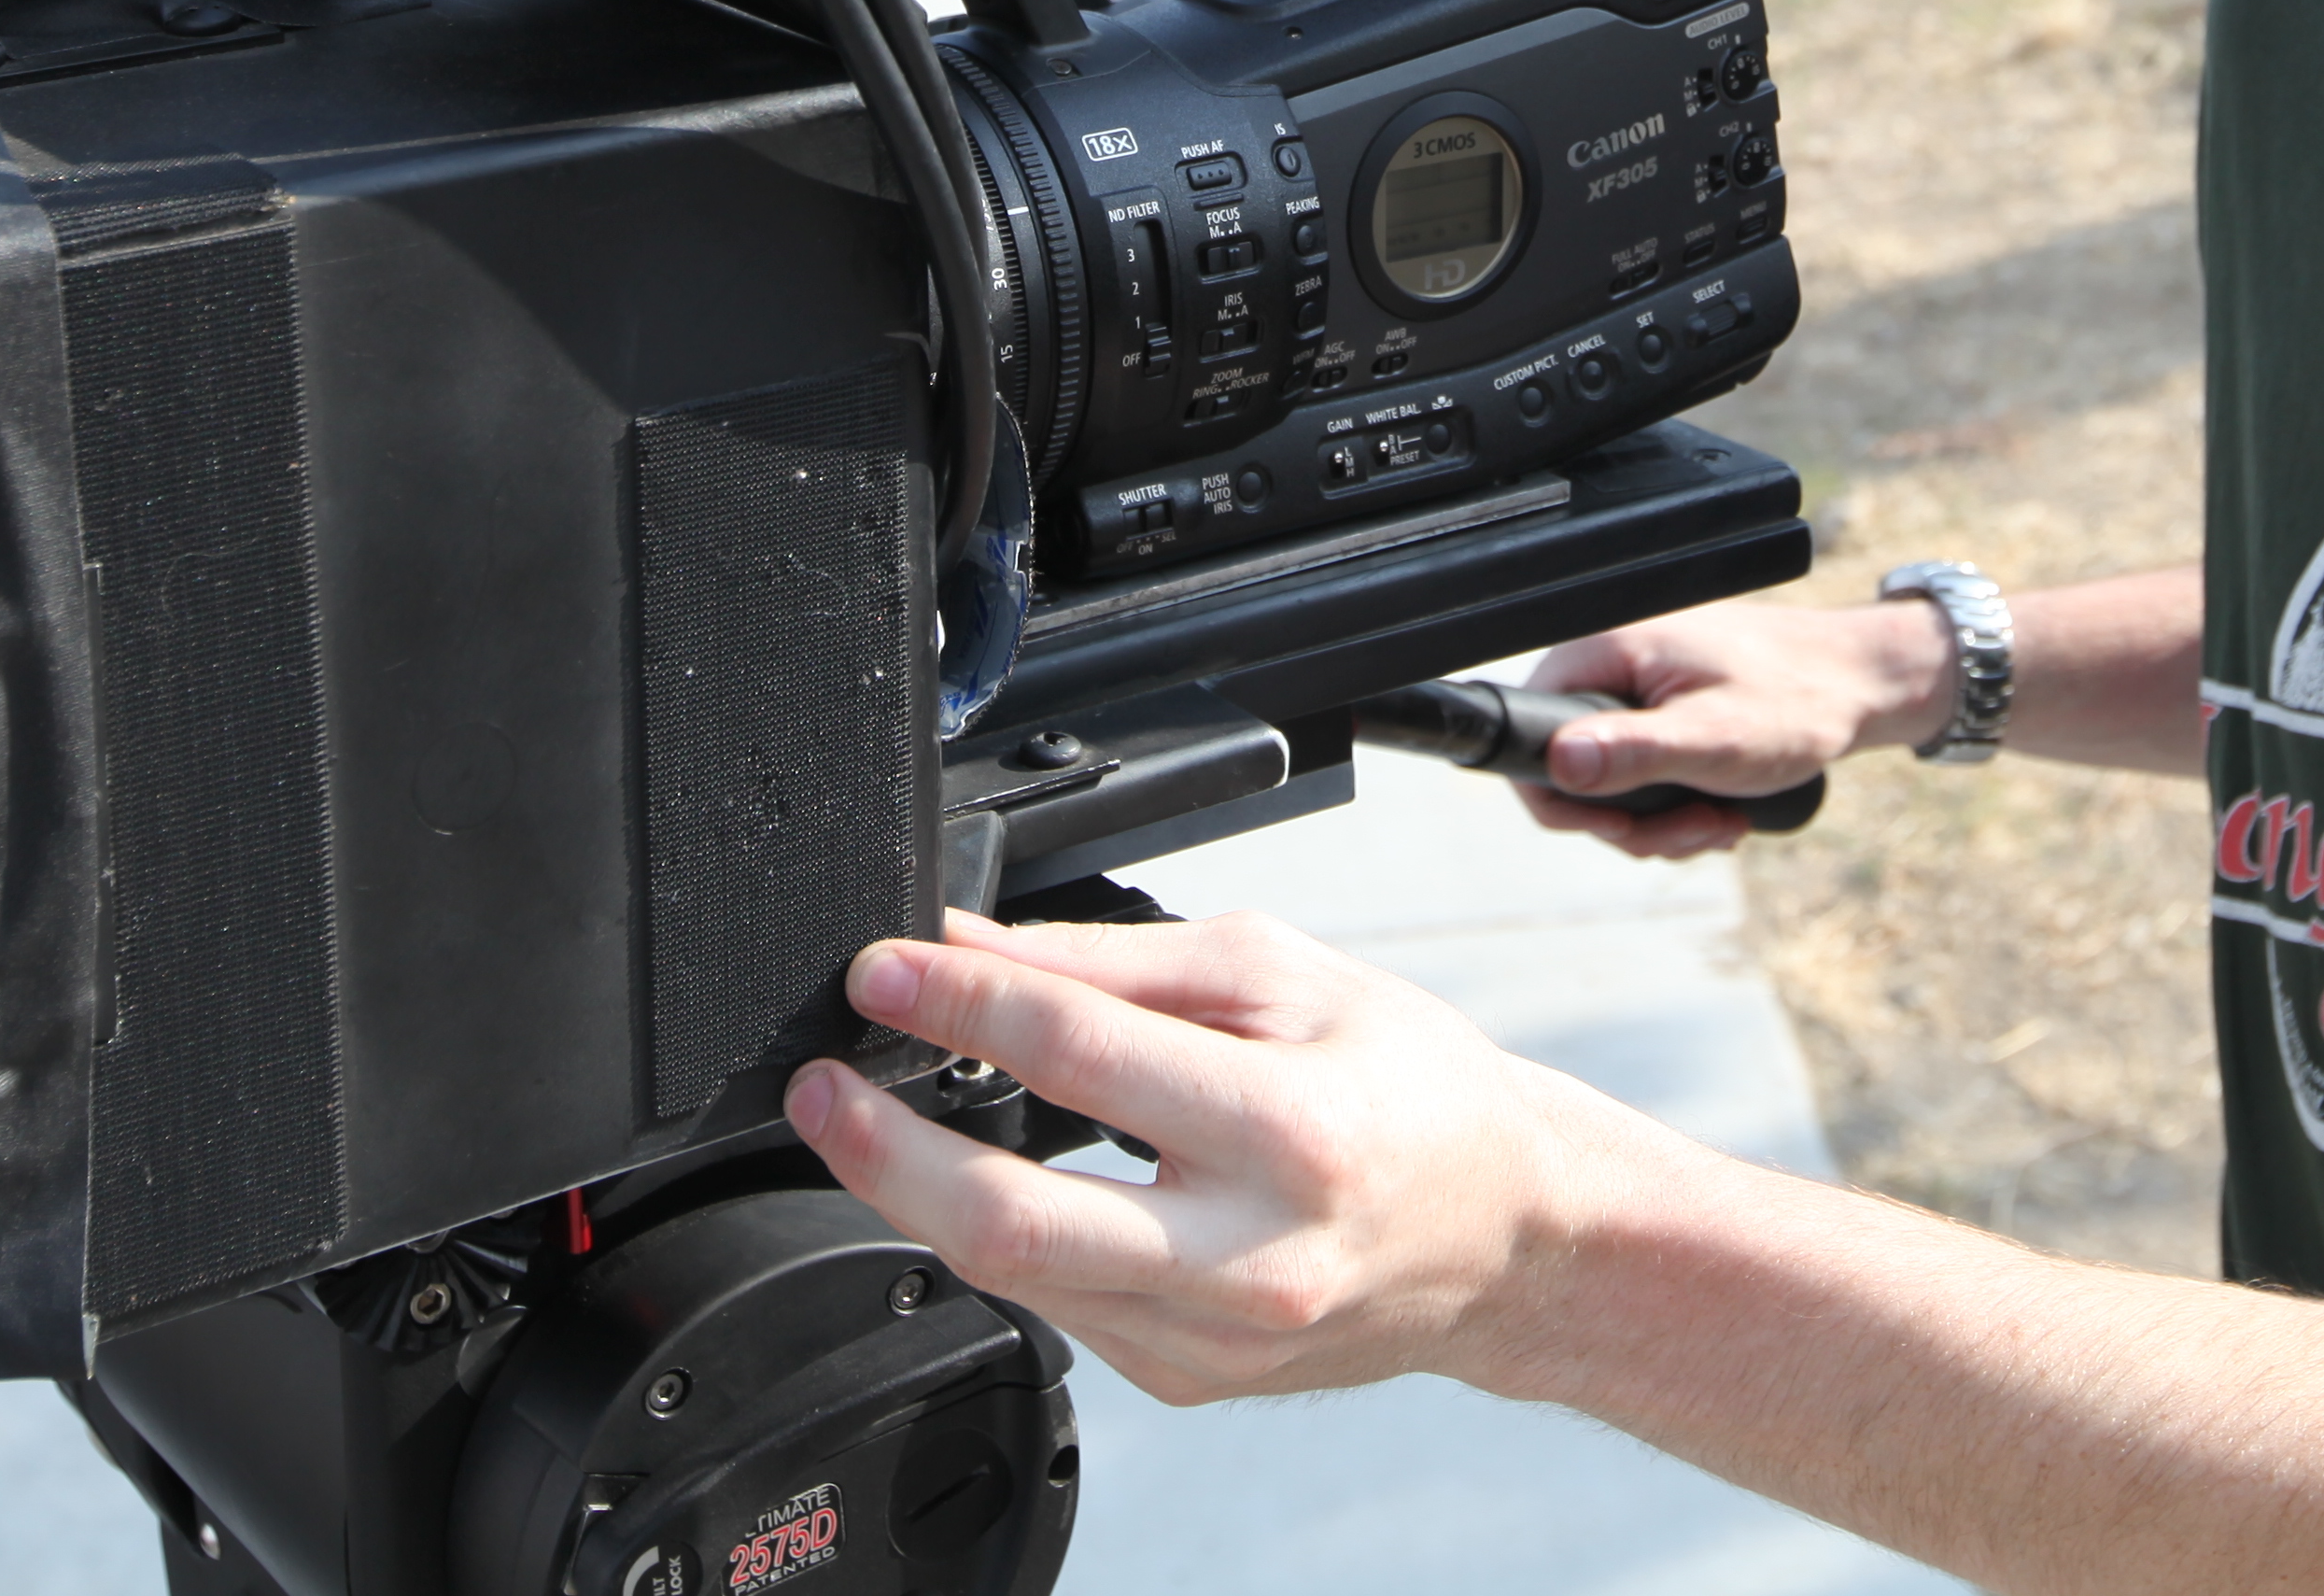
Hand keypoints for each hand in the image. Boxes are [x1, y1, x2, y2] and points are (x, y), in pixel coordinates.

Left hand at [781, 909, 1630, 1404]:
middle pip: (1009, 1220)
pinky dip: (1001, 1237)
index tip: (881, 968)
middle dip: (883, 1147)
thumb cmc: (1410, 1088)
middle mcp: (1251, 1258)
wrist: (1503, 1236)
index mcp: (1292, 1133)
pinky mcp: (1185, 1380)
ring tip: (871, 1119)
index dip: (958, 1003)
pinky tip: (983, 1181)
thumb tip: (971, 943)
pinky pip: (1056, 1304)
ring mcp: (1214, 1340)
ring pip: (1014, 1275)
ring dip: (917, 1195)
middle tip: (819, 1085)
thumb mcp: (1283, 977)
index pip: (1079, 1059)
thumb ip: (1115, 964)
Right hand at [1515, 599, 1946, 855]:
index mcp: (1609, 650)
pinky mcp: (1664, 713)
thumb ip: (1633, 752)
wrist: (1864, 685)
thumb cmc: (1798, 700)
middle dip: (1630, 822)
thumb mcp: (1715, 739)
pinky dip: (1676, 807)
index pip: (1529, 729)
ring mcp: (1639, 690)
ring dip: (1661, 823)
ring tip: (1721, 821)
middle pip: (1571, 771)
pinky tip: (1723, 811)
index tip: (1624, 825)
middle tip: (1694, 829)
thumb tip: (1558, 764)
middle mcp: (1614, 663)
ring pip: (1610, 785)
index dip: (1563, 797)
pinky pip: (1642, 777)